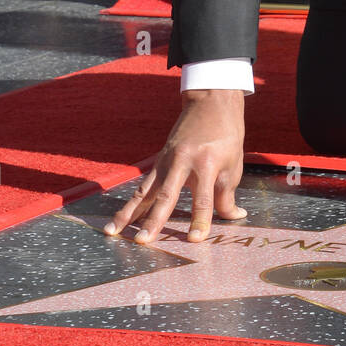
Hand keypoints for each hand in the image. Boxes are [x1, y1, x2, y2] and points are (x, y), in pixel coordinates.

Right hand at [105, 89, 246, 244]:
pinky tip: (119, 219)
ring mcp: (166, 161)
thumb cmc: (226, 136)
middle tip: (143, 241)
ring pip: (145, 191)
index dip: (200, 220)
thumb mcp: (233, 164)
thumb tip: (234, 218)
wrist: (211, 104)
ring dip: (128, 213)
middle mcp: (182, 162)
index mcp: (207, 163)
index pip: (203, 198)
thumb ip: (228, 195)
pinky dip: (131, 203)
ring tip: (111, 232)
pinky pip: (143, 186)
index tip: (195, 240)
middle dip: (154, 220)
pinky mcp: (158, 161)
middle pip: (166, 196)